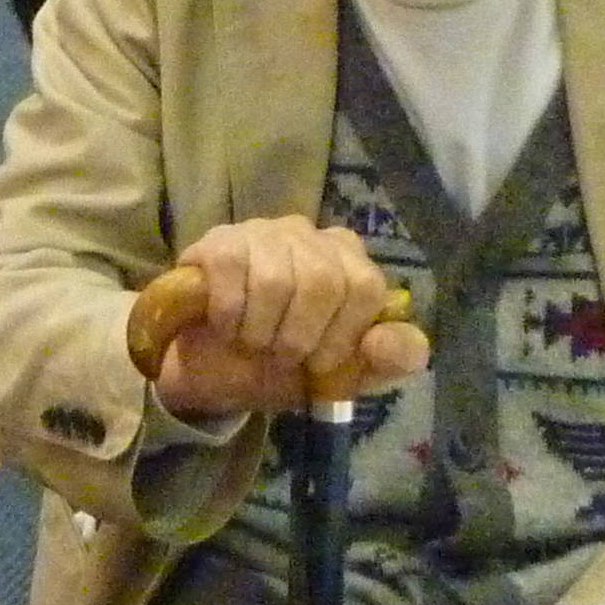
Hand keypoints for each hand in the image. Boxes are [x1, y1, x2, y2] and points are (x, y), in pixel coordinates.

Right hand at [139, 219, 427, 421]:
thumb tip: (392, 341)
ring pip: (275, 280)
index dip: (341, 336)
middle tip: (279, 355)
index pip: (366, 287)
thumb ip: (387, 359)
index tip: (318, 363)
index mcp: (349, 262)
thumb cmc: (282, 362)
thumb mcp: (343, 372)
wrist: (212, 367)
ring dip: (259, 331)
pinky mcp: (220, 240)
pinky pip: (231, 272)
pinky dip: (228, 315)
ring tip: (251, 341)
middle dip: (298, 337)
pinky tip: (225, 326)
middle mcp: (311, 236)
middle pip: (322, 281)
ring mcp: (264, 232)